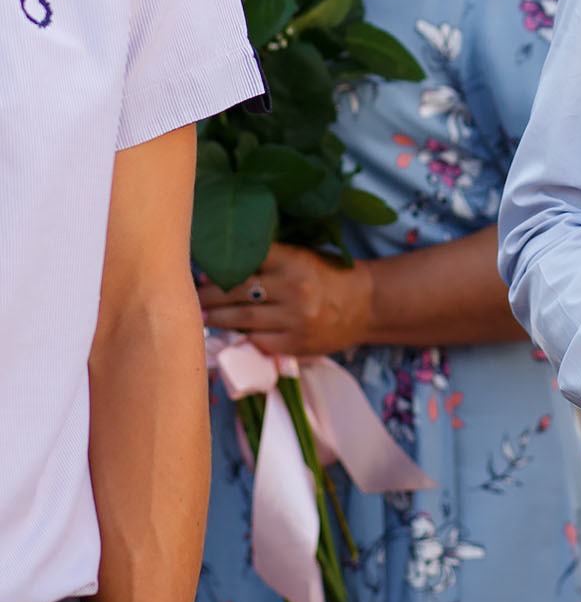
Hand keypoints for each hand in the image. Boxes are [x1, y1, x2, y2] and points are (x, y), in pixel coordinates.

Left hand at [198, 242, 373, 357]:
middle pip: (236, 291)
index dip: (220, 266)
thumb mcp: (305, 258)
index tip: (202, 271)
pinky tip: (228, 334)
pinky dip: (240, 336)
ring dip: (217, 317)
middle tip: (190, 295)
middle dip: (208, 294)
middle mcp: (293, 289)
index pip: (246, 259)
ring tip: (202, 315)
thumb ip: (271, 261)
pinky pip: (256, 341)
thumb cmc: (332, 276)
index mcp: (294, 261)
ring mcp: (294, 319)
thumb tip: (224, 269)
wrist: (369, 305)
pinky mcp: (294, 343)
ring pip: (241, 318)